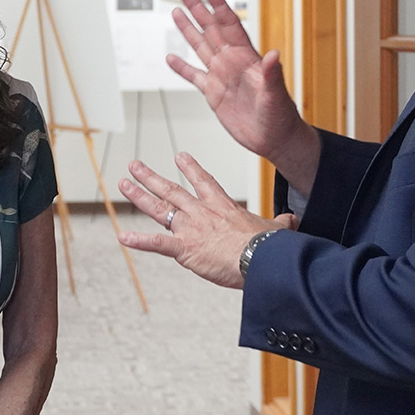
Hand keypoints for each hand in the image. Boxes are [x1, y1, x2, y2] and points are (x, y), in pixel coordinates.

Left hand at [117, 153, 297, 289]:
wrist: (260, 258)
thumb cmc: (268, 246)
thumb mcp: (276, 229)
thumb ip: (280, 223)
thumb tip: (291, 220)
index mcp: (222, 206)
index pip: (204, 181)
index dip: (191, 168)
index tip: (180, 156)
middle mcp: (202, 212)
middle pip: (172, 190)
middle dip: (151, 177)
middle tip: (135, 166)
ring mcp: (191, 228)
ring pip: (159, 208)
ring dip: (139, 196)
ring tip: (123, 184)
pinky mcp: (185, 248)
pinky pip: (156, 243)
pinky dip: (139, 241)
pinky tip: (122, 236)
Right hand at [168, 0, 314, 173]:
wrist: (274, 139)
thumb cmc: (281, 116)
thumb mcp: (276, 95)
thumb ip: (273, 74)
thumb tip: (274, 54)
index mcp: (246, 58)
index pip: (229, 24)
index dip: (218, 4)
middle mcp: (231, 62)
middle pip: (210, 28)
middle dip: (197, 7)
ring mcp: (222, 76)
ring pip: (200, 47)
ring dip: (188, 30)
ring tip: (176, 12)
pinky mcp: (214, 94)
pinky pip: (194, 76)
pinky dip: (182, 68)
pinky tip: (171, 58)